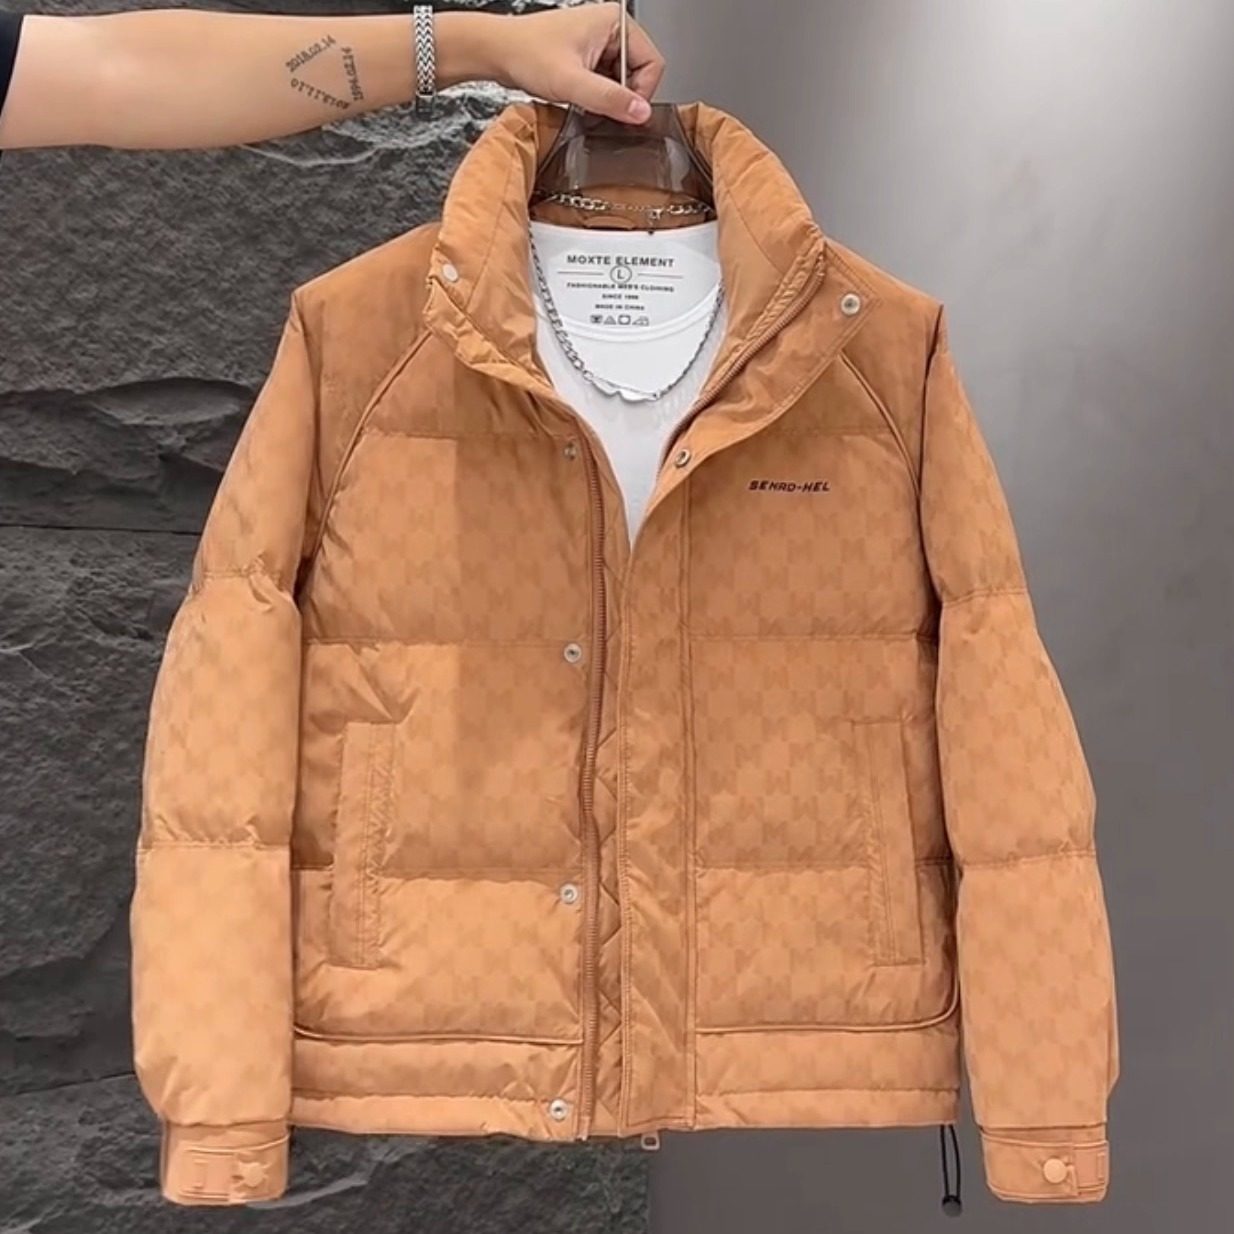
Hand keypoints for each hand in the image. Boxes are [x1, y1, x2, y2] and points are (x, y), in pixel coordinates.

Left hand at [479, 3, 665, 123]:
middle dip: (621, 96)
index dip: (641, 93)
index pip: (653, 63)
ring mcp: (600, 43)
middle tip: (597, 104)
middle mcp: (610, 29)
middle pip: (639, 74)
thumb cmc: (527, 53)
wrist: (498, 52)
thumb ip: (610, 98)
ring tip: (582, 98)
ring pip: (622, 82)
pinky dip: (597, 96)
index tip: (623, 110)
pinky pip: (606, 83)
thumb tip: (640, 113)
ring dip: (606, 97)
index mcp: (615, 22)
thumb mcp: (572, 83)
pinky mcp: (588, 57)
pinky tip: (579, 98)